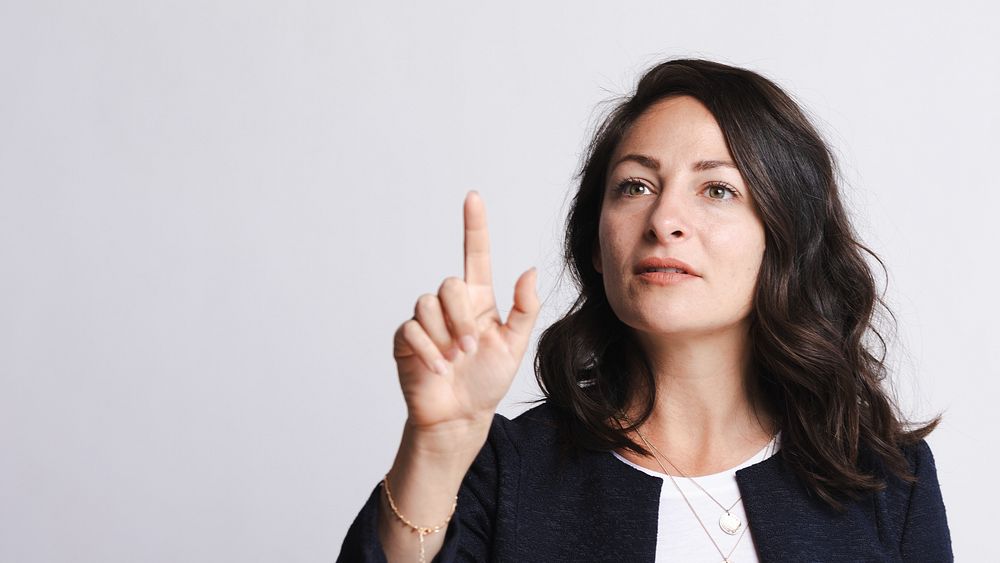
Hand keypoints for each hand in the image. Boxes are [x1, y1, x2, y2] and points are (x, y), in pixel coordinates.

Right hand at [392, 191, 539, 440]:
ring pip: (428, 305)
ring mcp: (426, 321)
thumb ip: (525, 309)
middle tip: (469, 349)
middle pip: (449, 285)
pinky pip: (411, 330)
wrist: (460, 417)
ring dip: (445, 336)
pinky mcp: (406, 339)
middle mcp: (451, 305)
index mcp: (478, 300)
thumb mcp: (515, 346)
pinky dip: (427, 351)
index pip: (475, 254)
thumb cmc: (488, 381)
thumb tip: (530, 271)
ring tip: (455, 361)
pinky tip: (439, 370)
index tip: (473, 197)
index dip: (474, 225)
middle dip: (460, 318)